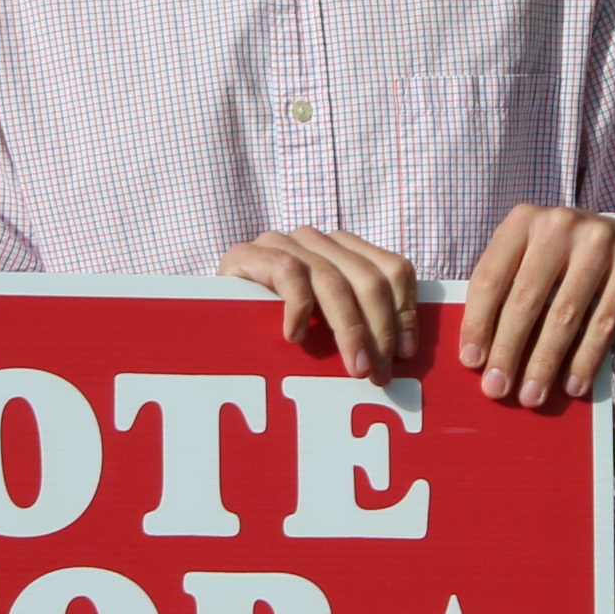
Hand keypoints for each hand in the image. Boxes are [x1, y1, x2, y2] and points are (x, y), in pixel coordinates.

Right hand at [217, 225, 419, 382]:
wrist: (208, 318)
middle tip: (378, 374)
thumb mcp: (326, 326)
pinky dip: (298, 308)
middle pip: (369, 278)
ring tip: (354, 368)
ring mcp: (282, 243)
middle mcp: (317, 240)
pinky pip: (287, 272)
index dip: (405, 311)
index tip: (406, 354)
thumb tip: (406, 359)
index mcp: (344, 250)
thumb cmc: (275, 330)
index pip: (393, 268)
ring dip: (348, 330)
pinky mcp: (249, 254)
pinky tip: (294, 338)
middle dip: (379, 331)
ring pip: (333, 281)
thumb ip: (360, 326)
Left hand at [460, 205, 614, 407]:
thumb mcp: (530, 261)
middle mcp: (559, 224)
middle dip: (508, 350)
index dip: (477, 322)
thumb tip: (479, 356)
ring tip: (531, 396)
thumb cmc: (563, 261)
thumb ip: (505, 293)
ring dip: (545, 363)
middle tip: (496, 389)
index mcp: (522, 220)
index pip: (490, 277)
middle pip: (526, 299)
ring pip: (565, 315)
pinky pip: (604, 322)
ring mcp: (600, 240)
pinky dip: (586, 359)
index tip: (471, 361)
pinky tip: (573, 386)